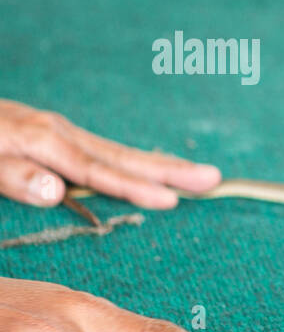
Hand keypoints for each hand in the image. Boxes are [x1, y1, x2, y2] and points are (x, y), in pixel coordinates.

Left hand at [0, 100, 220, 208]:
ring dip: (160, 165)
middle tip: (215, 179)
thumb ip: (12, 176)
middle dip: (170, 170)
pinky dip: (133, 160)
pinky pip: (102, 149)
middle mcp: (56, 132)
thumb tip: (57, 191)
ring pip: (117, 152)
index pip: (96, 171)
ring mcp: (56, 130)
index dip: (135, 188)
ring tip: (199, 175)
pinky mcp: (50, 132)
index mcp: (40, 141)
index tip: (173, 201)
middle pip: (122, 157)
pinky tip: (148, 168)